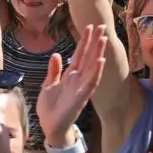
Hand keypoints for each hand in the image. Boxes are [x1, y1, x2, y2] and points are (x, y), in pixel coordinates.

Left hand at [36, 25, 106, 144]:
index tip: (89, 27)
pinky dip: (96, 72)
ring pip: (92, 67)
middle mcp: (78, 79)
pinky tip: (101, 61)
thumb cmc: (50, 108)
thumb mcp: (48, 85)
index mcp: (70, 76)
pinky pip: (91, 83)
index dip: (84, 41)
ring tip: (103, 39)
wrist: (50, 127)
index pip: (79, 54)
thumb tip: (57, 54)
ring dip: (98, 53)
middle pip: (88, 57)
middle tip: (102, 25)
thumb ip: (54, 70)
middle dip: (94, 42)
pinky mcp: (81, 97)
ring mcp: (81, 88)